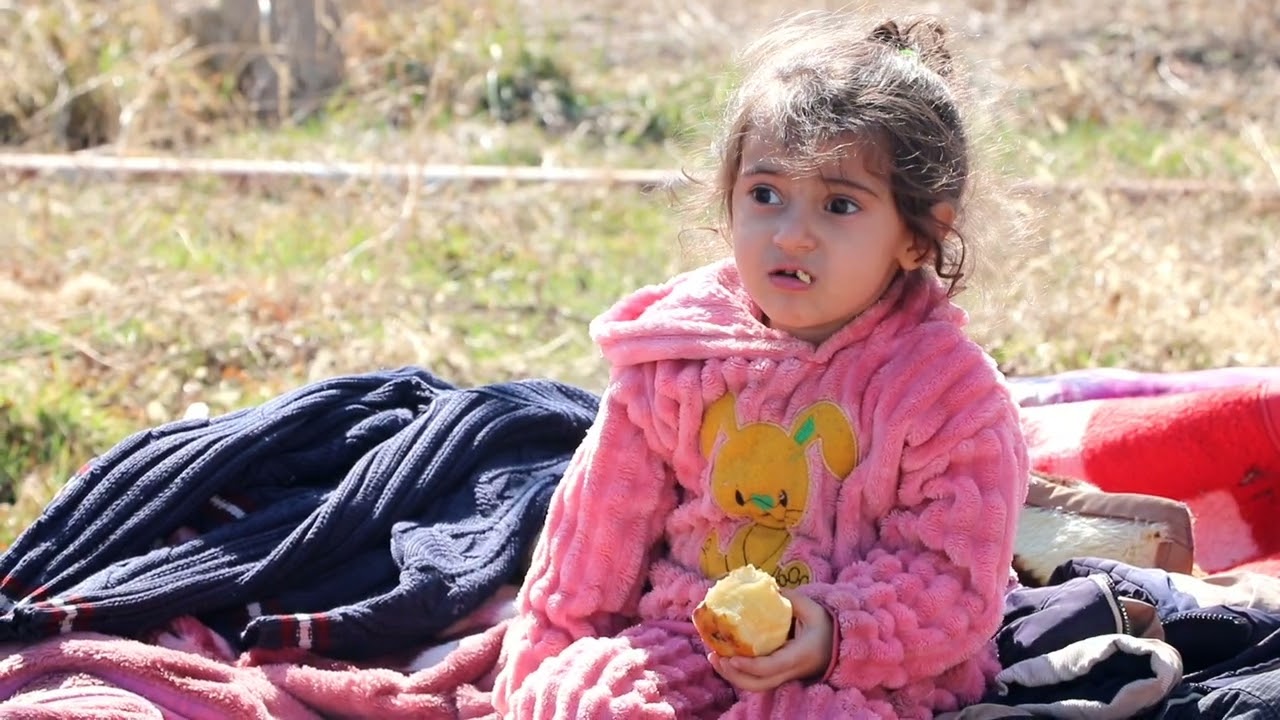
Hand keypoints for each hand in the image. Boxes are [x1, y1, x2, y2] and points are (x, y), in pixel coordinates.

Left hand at [708, 589, 833, 691]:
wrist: (836, 645)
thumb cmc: (824, 626)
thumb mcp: (812, 609)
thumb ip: (790, 598)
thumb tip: (767, 587)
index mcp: (799, 655)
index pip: (772, 667)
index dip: (750, 666)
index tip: (732, 658)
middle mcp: (790, 671)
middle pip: (758, 684)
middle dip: (734, 675)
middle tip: (715, 657)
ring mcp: (783, 676)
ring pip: (755, 686)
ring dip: (732, 676)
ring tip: (714, 658)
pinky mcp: (777, 674)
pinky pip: (755, 679)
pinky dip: (738, 672)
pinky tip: (724, 657)